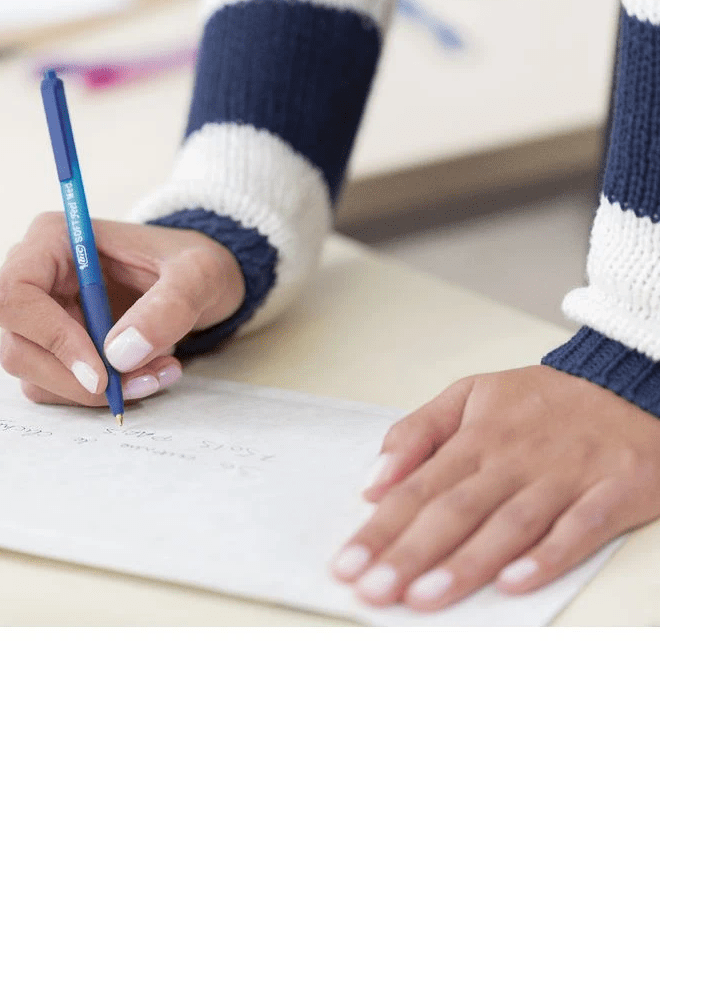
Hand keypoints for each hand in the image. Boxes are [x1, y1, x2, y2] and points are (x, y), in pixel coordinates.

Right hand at [0, 214, 244, 406]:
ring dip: (94, 392)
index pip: (14, 295)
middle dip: (76, 378)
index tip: (102, 371)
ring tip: (156, 375)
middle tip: (140, 381)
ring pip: (34, 375)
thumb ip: (169, 306)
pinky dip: (98, 395)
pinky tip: (144, 376)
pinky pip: (55, 387)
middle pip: (17, 345)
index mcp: (53, 240)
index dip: (50, 338)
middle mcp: (35, 277)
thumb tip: (120, 354)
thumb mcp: (199, 273)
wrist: (200, 282)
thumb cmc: (194, 264)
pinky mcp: (53, 348)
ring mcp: (39, 317)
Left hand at [332, 366, 658, 609]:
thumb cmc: (545, 401)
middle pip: (454, 510)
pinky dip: (547, 555)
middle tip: (372, 590)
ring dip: (466, 563)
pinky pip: (579, 527)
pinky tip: (513, 582)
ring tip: (424, 597)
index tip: (347, 564)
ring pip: (509, 523)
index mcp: (477, 436)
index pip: (417, 488)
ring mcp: (565, 476)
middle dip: (409, 553)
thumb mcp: (472, 394)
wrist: (634, 384)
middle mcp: (515, 458)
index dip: (380, 529)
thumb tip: (373, 481)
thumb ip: (418, 432)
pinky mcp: (614, 492)